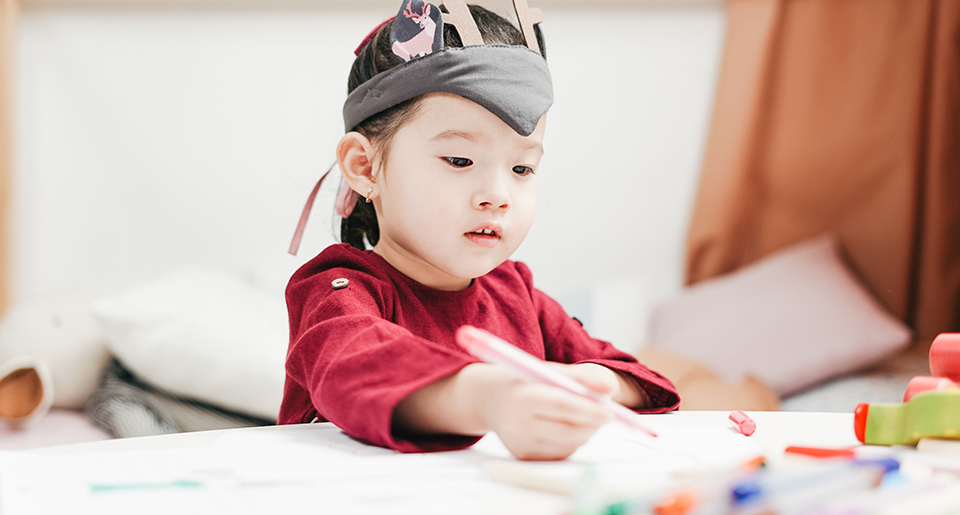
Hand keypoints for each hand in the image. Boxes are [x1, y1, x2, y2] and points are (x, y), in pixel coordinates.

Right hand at [482, 363, 615, 460]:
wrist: (490, 400)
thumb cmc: (523, 382)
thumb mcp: (546, 370)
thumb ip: (580, 376)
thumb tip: (608, 388)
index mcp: (522, 396)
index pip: (561, 406)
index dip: (588, 410)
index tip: (610, 412)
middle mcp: (516, 424)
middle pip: (566, 431)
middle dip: (592, 424)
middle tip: (607, 415)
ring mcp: (519, 444)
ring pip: (568, 444)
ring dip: (585, 432)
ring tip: (582, 415)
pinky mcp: (524, 458)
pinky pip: (560, 453)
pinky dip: (572, 441)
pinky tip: (565, 427)